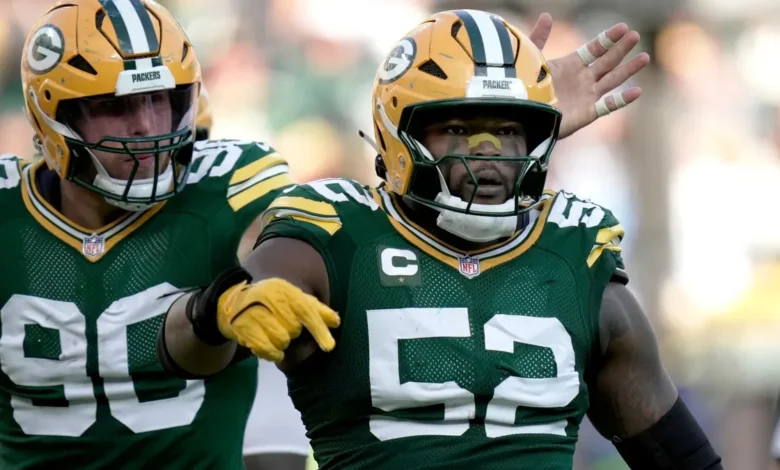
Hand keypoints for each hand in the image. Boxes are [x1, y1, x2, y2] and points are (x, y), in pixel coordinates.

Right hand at [216, 278, 339, 361]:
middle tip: (282, 324)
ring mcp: (255, 314)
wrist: (234, 302)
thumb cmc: (272, 300)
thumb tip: (337, 321)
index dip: (319, 329)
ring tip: (274, 333)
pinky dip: (271, 353)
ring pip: (281, 341)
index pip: (307, 311)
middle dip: (292, 332)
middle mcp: (271, 300)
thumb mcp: (294, 297)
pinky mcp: (244, 328)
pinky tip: (270, 347)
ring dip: (281, 343)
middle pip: (294, 330)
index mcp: (286, 291)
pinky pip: (266, 349)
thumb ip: (316, 309)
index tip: (330, 347)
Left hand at [528, 14, 650, 138]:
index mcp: (571, 65)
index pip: (595, 49)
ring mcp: (587, 96)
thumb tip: (546, 15)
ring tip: (644, 57)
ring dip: (628, 69)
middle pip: (607, 62)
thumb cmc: (524, 89)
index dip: (608, 38)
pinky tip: (637, 91)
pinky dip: (622, 100)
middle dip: (621, 49)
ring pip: (612, 80)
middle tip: (635, 35)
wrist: (521, 115)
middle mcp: (582, 79)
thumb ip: (540, 38)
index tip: (622, 27)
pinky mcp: (586, 113)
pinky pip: (608, 106)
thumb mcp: (532, 59)